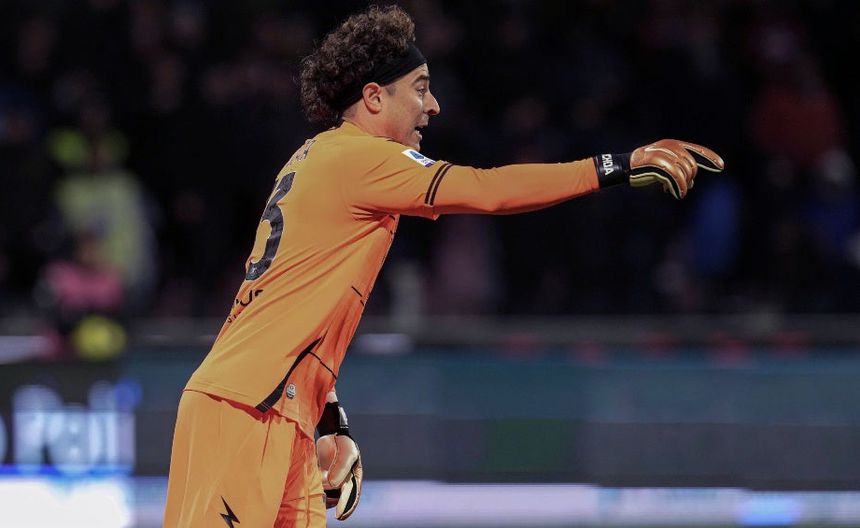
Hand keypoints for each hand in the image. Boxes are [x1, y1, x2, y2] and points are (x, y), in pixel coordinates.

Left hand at [317, 433, 362, 519]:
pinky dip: (314, 490)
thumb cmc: (343, 444)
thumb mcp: (347, 453)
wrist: (332, 435)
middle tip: (324, 501)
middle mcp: (343, 484)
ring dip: (321, 497)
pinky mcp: (321, 480)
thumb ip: (342, 468)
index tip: (340, 515)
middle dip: (331, 502)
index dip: (346, 507)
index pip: (352, 496)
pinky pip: (318, 489)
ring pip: (326, 496)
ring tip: (317, 491)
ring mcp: (331, 483)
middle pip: (337, 499)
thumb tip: (333, 484)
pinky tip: (311, 486)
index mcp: (354, 479)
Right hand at [594, 139, 724, 198]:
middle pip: (692, 165)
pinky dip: (679, 188)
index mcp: (673, 144)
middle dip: (690, 178)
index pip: (697, 150)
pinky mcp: (659, 165)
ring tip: (678, 192)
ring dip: (684, 186)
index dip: (710, 158)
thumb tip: (691, 182)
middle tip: (684, 187)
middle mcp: (671, 147)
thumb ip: (678, 169)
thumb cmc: (644, 167)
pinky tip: (676, 194)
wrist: (625, 167)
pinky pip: (676, 179)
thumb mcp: (664, 164)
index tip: (721, 166)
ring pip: (685, 173)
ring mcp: (665, 155)